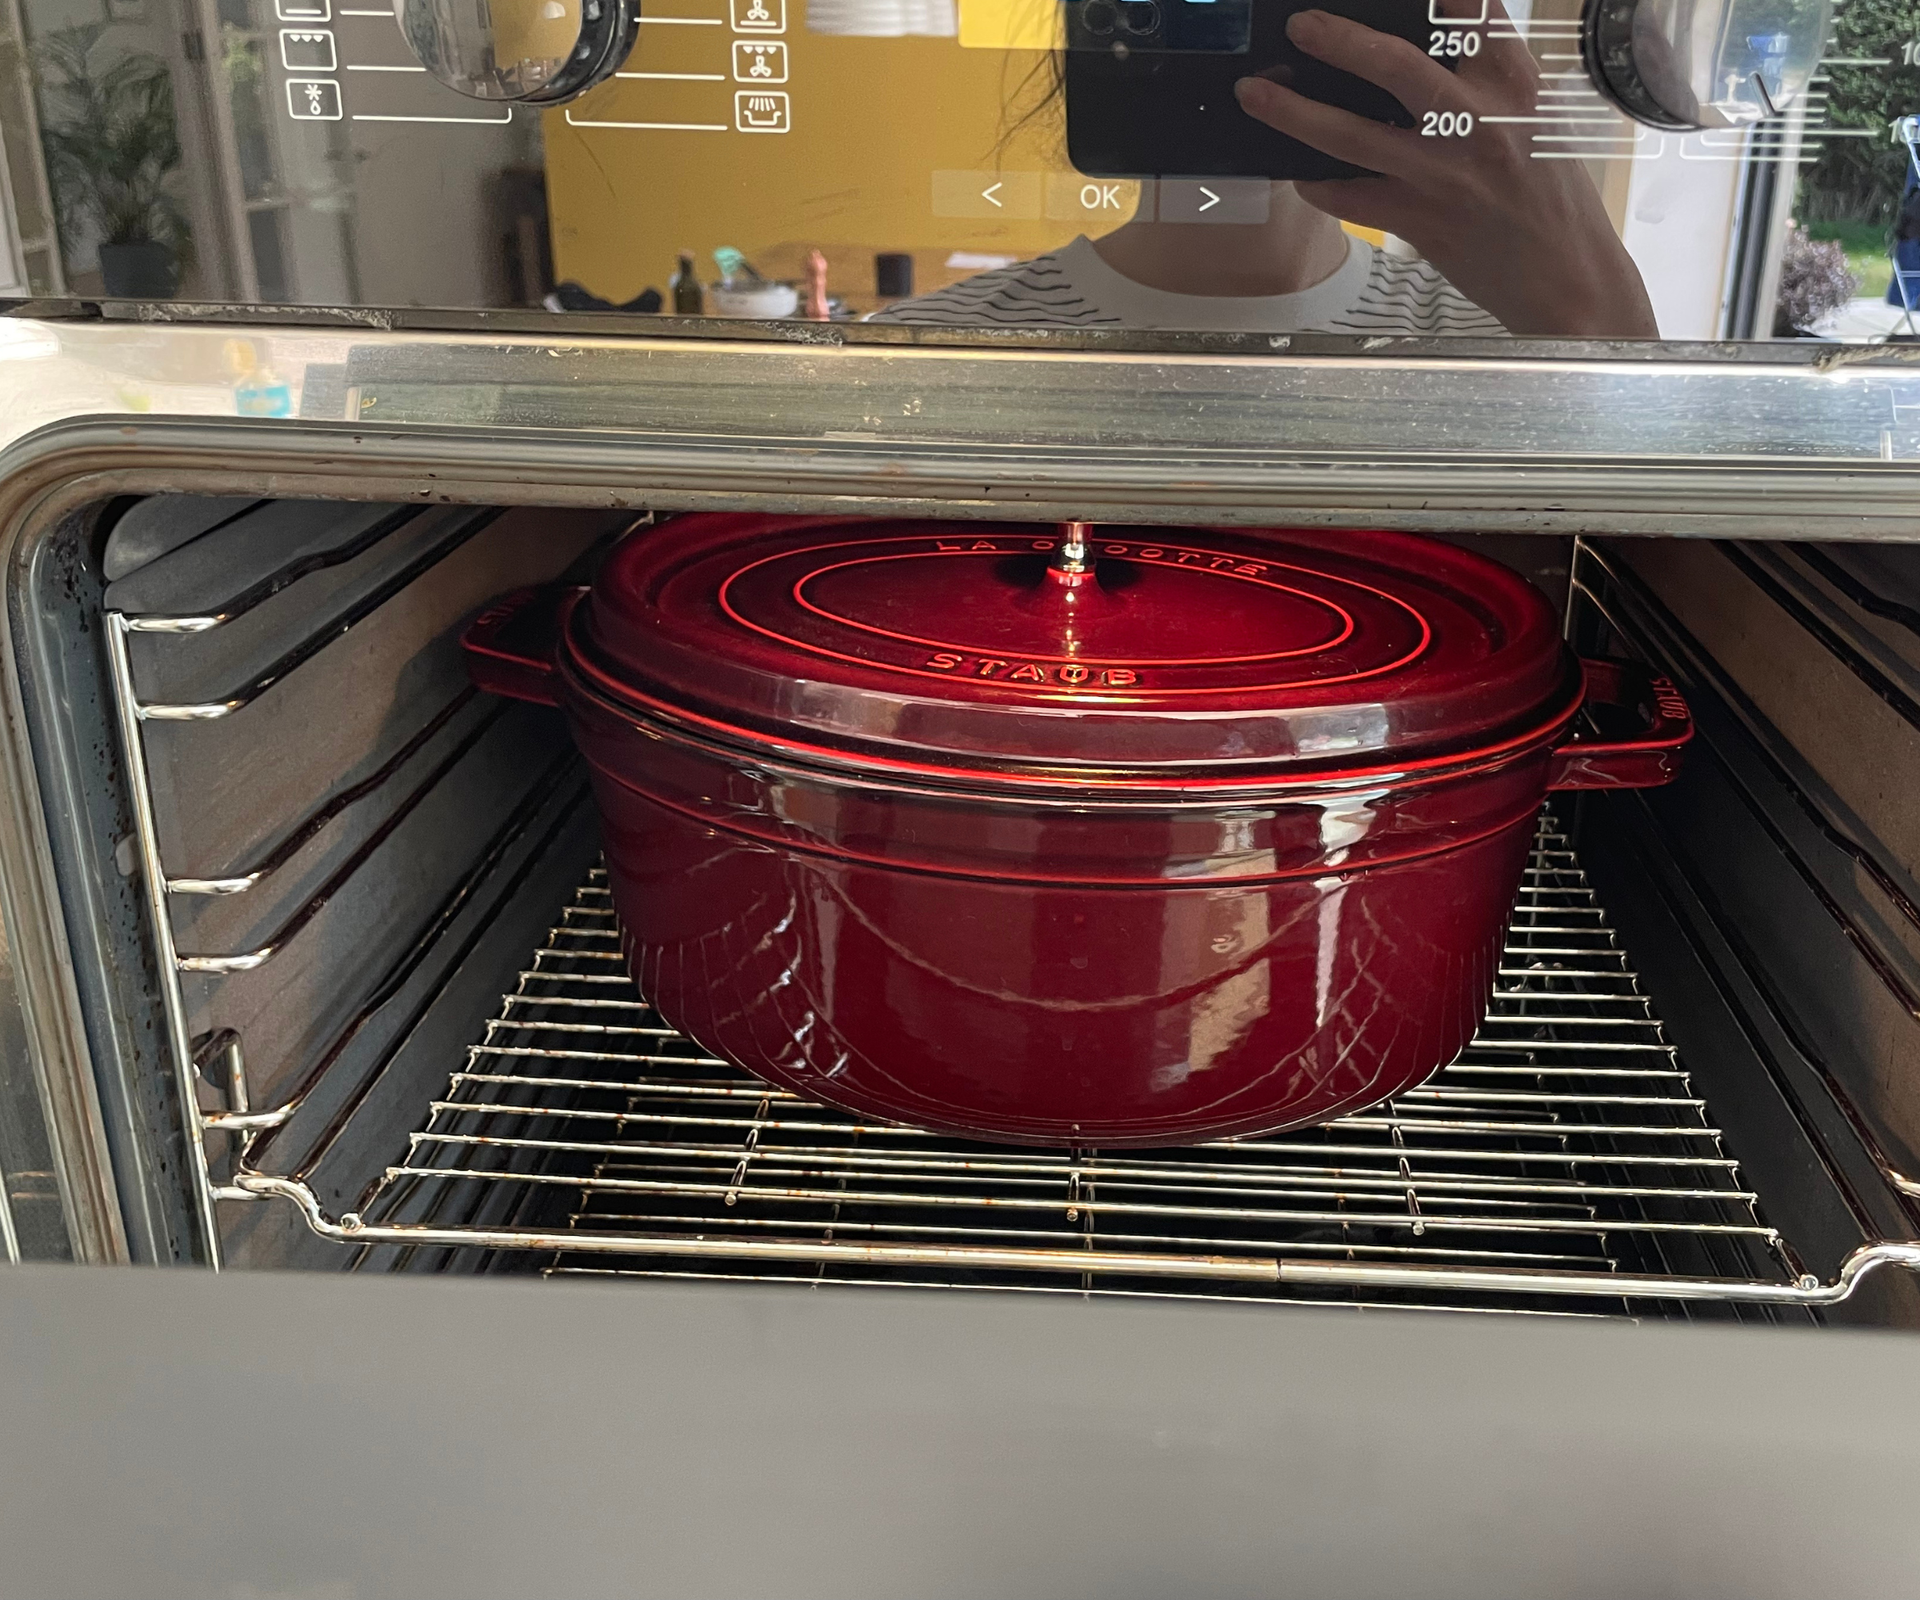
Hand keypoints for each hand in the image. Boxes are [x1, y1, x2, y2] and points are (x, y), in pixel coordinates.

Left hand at [1233, 3, 1658, 337]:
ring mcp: (1440, 174)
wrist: (1566, 276)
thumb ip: (1485, 76)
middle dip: (1338, 41)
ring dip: (1293, 113)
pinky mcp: (1416, 221)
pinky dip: (1313, 180)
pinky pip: (1345, 196)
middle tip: (1299, 26)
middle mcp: (1476, 122)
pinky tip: (1296, 169)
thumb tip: (1423, 47)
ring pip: (1350, 135)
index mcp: (1513, 84)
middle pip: (1395, 64)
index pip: (1470, 11)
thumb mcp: (1535, 116)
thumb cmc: (1551, 196)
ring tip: (1254, 93)